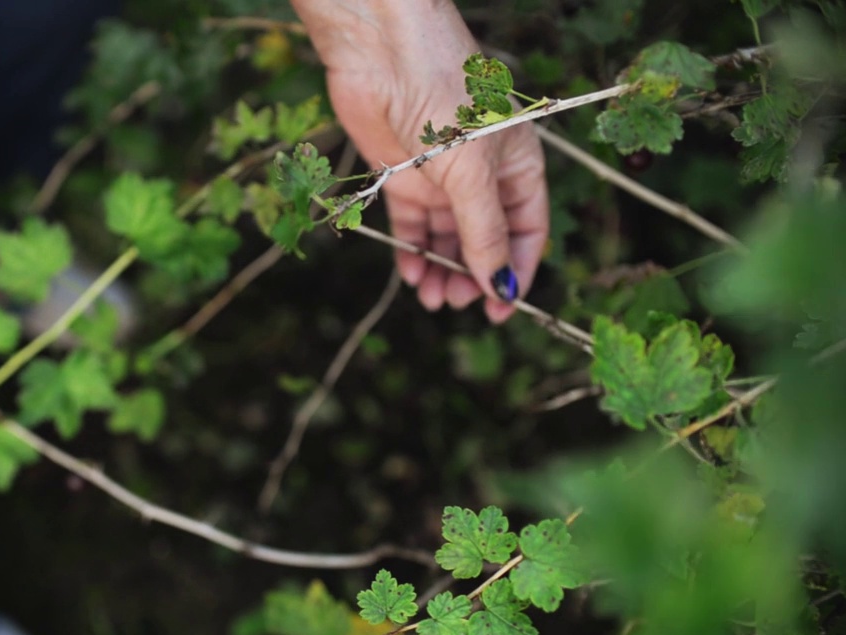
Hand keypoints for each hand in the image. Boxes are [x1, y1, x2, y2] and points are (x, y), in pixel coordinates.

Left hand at [292, 0, 547, 322]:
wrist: (383, 51)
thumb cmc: (445, 94)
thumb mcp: (473, 170)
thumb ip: (484, 230)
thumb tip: (498, 283)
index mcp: (519, 164)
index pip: (527, 229)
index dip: (517, 270)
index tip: (499, 307)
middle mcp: (482, 173)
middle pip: (484, 238)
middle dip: (472, 275)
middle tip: (455, 302)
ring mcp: (441, 175)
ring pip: (446, 237)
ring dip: (441, 269)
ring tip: (431, 299)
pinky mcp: (402, 173)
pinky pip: (413, 224)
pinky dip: (412, 250)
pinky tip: (411, 273)